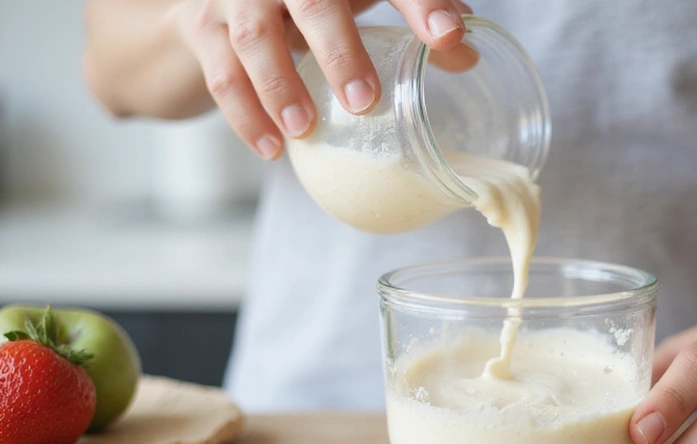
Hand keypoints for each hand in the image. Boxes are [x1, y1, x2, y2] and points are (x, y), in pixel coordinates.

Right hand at [170, 0, 471, 159]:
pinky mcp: (203, 27)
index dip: (420, 3)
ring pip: (254, 37)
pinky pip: (220, 74)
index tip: (448, 37)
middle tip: (363, 102)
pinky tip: (273, 148)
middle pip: (311, 1)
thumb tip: (466, 55)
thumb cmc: (312, 1)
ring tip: (304, 130)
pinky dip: (245, 116)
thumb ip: (415, 17)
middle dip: (338, 50)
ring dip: (279, 86)